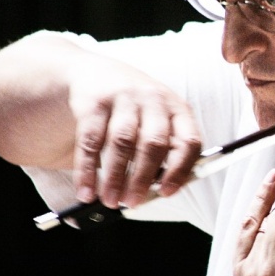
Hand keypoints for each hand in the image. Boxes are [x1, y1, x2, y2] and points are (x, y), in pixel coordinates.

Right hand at [68, 55, 201, 207]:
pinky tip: (86, 190)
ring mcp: (124, 98)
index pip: (188, 141)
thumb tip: (158, 193)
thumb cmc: (136, 109)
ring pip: (122, 142)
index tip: (166, 193)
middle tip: (133, 203)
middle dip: (143, 178)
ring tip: (110, 200)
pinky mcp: (94, 101)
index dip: (180, 170)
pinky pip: (91, 140)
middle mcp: (154, 100)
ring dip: (116, 177)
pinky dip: (87, 170)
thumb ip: (164, 151)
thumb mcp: (158, 121)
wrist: (96, 73)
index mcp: (178, 109)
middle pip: (154, 143)